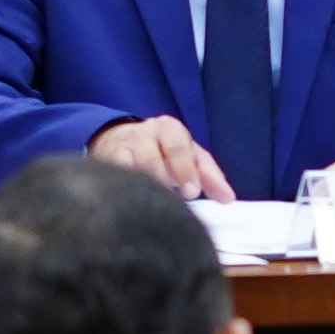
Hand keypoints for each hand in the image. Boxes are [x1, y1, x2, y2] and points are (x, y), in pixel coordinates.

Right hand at [89, 116, 240, 202]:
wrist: (117, 138)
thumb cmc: (162, 150)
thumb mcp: (188, 155)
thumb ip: (208, 174)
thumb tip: (228, 198)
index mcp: (171, 129)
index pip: (181, 147)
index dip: (186, 169)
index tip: (192, 192)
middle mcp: (146, 133)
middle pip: (154, 156)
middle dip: (165, 178)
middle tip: (179, 199)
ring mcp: (124, 146)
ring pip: (135, 168)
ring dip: (148, 186)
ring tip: (158, 204)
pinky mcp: (106, 159)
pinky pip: (116, 175)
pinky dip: (127, 189)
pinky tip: (136, 202)